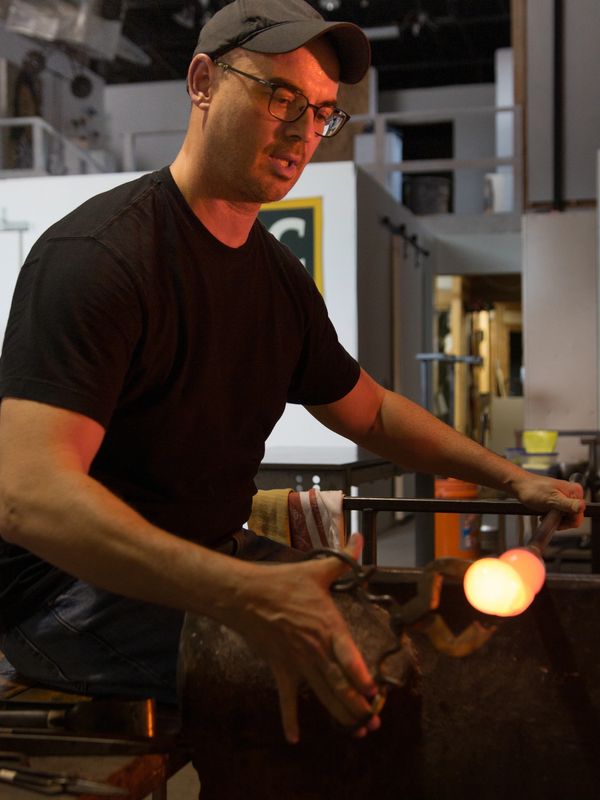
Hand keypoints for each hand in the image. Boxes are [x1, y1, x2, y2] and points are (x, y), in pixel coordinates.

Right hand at [232, 533, 380, 742]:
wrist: (245, 595)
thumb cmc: (283, 582)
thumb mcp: (317, 570)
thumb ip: (343, 559)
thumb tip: (358, 538)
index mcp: (328, 627)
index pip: (349, 658)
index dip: (361, 679)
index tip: (374, 695)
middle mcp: (316, 650)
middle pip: (340, 686)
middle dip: (359, 708)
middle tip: (374, 724)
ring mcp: (297, 663)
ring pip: (323, 696)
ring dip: (340, 715)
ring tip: (357, 732)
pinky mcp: (281, 670)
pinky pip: (286, 700)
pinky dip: (289, 720)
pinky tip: (294, 739)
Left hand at [510, 472, 584, 529]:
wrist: (519, 485)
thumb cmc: (532, 490)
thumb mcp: (551, 499)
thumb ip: (568, 504)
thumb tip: (581, 507)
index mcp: (575, 491)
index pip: (579, 516)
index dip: (567, 522)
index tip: (556, 521)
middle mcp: (572, 493)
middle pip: (574, 517)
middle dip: (561, 520)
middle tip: (548, 517)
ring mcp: (565, 497)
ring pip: (566, 516)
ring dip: (556, 519)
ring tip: (544, 515)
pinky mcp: (558, 500)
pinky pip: (560, 513)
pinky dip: (553, 516)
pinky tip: (544, 514)